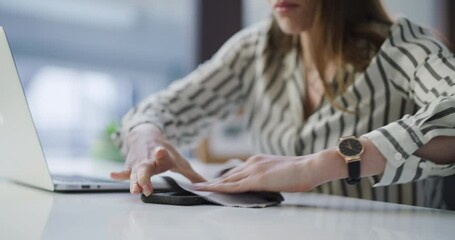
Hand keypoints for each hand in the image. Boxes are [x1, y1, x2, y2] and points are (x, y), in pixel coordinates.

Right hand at [110, 124, 204, 195]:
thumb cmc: (165, 152)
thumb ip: (192, 175)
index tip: (160, 152)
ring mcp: (138, 163)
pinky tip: (112, 175)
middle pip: (146, 169)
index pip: (163, 156)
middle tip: (147, 189)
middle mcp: (149, 159)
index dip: (162, 154)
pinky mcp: (130, 166)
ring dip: (134, 182)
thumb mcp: (180, 161)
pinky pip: (124, 171)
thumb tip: (208, 185)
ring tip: (134, 190)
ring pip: (135, 173)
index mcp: (163, 157)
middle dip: (146, 178)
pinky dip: (119, 174)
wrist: (146, 135)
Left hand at [193, 154, 318, 192]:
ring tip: (196, 188)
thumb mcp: (280, 173)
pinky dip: (217, 188)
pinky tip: (207, 190)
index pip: (236, 171)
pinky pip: (232, 186)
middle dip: (213, 181)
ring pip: (227, 180)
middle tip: (198, 185)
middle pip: (228, 175)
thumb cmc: (301, 172)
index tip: (212, 181)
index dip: (223, 177)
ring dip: (210, 185)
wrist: (310, 167)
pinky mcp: (256, 179)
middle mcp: (252, 162)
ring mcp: (253, 170)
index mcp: (258, 160)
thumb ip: (269, 177)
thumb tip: (264, 185)